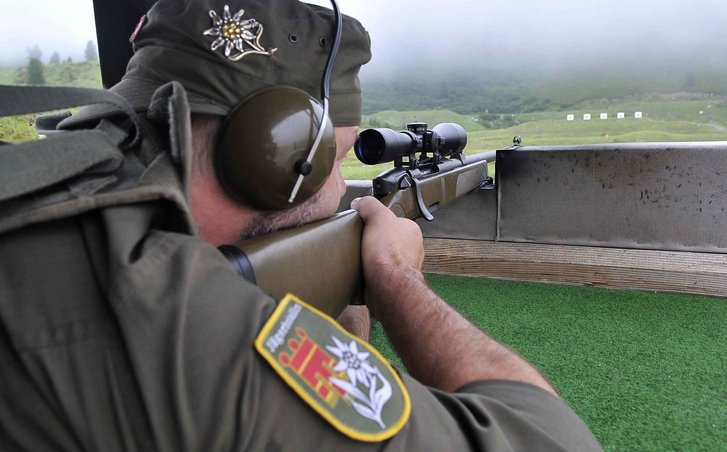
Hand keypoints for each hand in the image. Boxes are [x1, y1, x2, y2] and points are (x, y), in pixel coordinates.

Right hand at [351, 196, 424, 316]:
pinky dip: (369, 273)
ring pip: (383, 258)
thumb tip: (359, 202)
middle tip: (358, 241)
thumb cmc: (387, 252)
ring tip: (357, 257)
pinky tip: (361, 271)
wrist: (387, 286)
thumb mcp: (377, 216)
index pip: (393, 221)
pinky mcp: (394, 283)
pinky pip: (379, 274)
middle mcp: (412, 249)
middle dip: (373, 241)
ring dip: (371, 258)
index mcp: (412, 231)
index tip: (363, 225)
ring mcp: (404, 268)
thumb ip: (369, 205)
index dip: (376, 222)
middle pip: (387, 240)